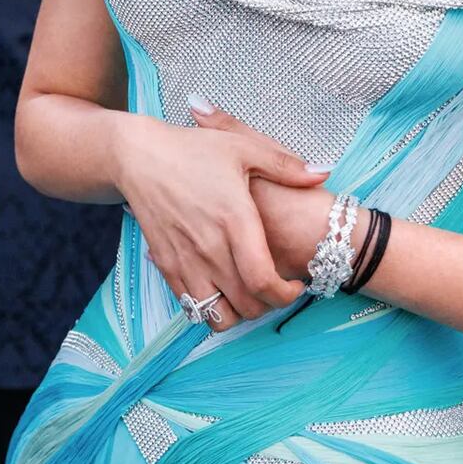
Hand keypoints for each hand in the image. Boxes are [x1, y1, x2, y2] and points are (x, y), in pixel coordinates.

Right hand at [116, 101, 325, 331]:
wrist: (139, 157)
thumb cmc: (192, 149)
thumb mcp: (242, 147)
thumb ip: (285, 165)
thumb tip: (323, 174)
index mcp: (234, 220)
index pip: (264, 281)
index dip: (285, 294)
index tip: (295, 285)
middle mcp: (210, 248)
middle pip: (246, 306)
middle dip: (268, 305)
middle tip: (276, 287)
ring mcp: (185, 260)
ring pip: (217, 316)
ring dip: (239, 313)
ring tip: (248, 292)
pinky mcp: (167, 265)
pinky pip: (191, 307)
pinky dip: (211, 307)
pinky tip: (221, 286)